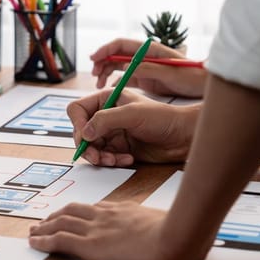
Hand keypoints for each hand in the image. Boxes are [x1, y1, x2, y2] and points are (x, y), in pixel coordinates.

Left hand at [29, 202, 200, 259]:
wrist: (176, 238)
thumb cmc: (178, 233)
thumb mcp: (165, 221)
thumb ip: (152, 223)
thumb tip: (158, 229)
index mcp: (123, 210)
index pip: (94, 207)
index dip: (78, 211)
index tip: (71, 214)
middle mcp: (105, 216)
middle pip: (72, 210)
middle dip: (56, 215)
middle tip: (45, 220)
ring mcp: (96, 229)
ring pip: (60, 222)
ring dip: (44, 226)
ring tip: (34, 230)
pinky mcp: (90, 246)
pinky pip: (59, 240)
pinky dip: (43, 240)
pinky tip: (34, 242)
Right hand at [68, 89, 195, 165]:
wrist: (182, 137)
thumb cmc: (163, 118)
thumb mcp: (132, 114)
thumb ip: (105, 120)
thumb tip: (84, 133)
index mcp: (106, 99)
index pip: (77, 109)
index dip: (77, 123)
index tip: (86, 136)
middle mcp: (106, 115)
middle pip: (81, 132)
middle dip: (88, 146)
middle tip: (97, 156)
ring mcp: (112, 132)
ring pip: (91, 147)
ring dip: (99, 156)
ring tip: (113, 160)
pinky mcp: (118, 148)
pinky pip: (104, 157)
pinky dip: (112, 161)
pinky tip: (127, 159)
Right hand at [91, 38, 206, 97]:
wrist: (203, 86)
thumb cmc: (191, 76)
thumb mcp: (169, 72)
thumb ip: (148, 68)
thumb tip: (125, 66)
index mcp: (148, 50)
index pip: (120, 45)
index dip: (105, 50)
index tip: (93, 58)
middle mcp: (143, 57)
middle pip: (115, 55)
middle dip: (101, 62)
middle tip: (94, 75)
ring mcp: (143, 68)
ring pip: (117, 66)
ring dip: (105, 73)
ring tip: (98, 84)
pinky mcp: (144, 79)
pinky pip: (124, 78)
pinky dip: (114, 83)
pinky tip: (110, 90)